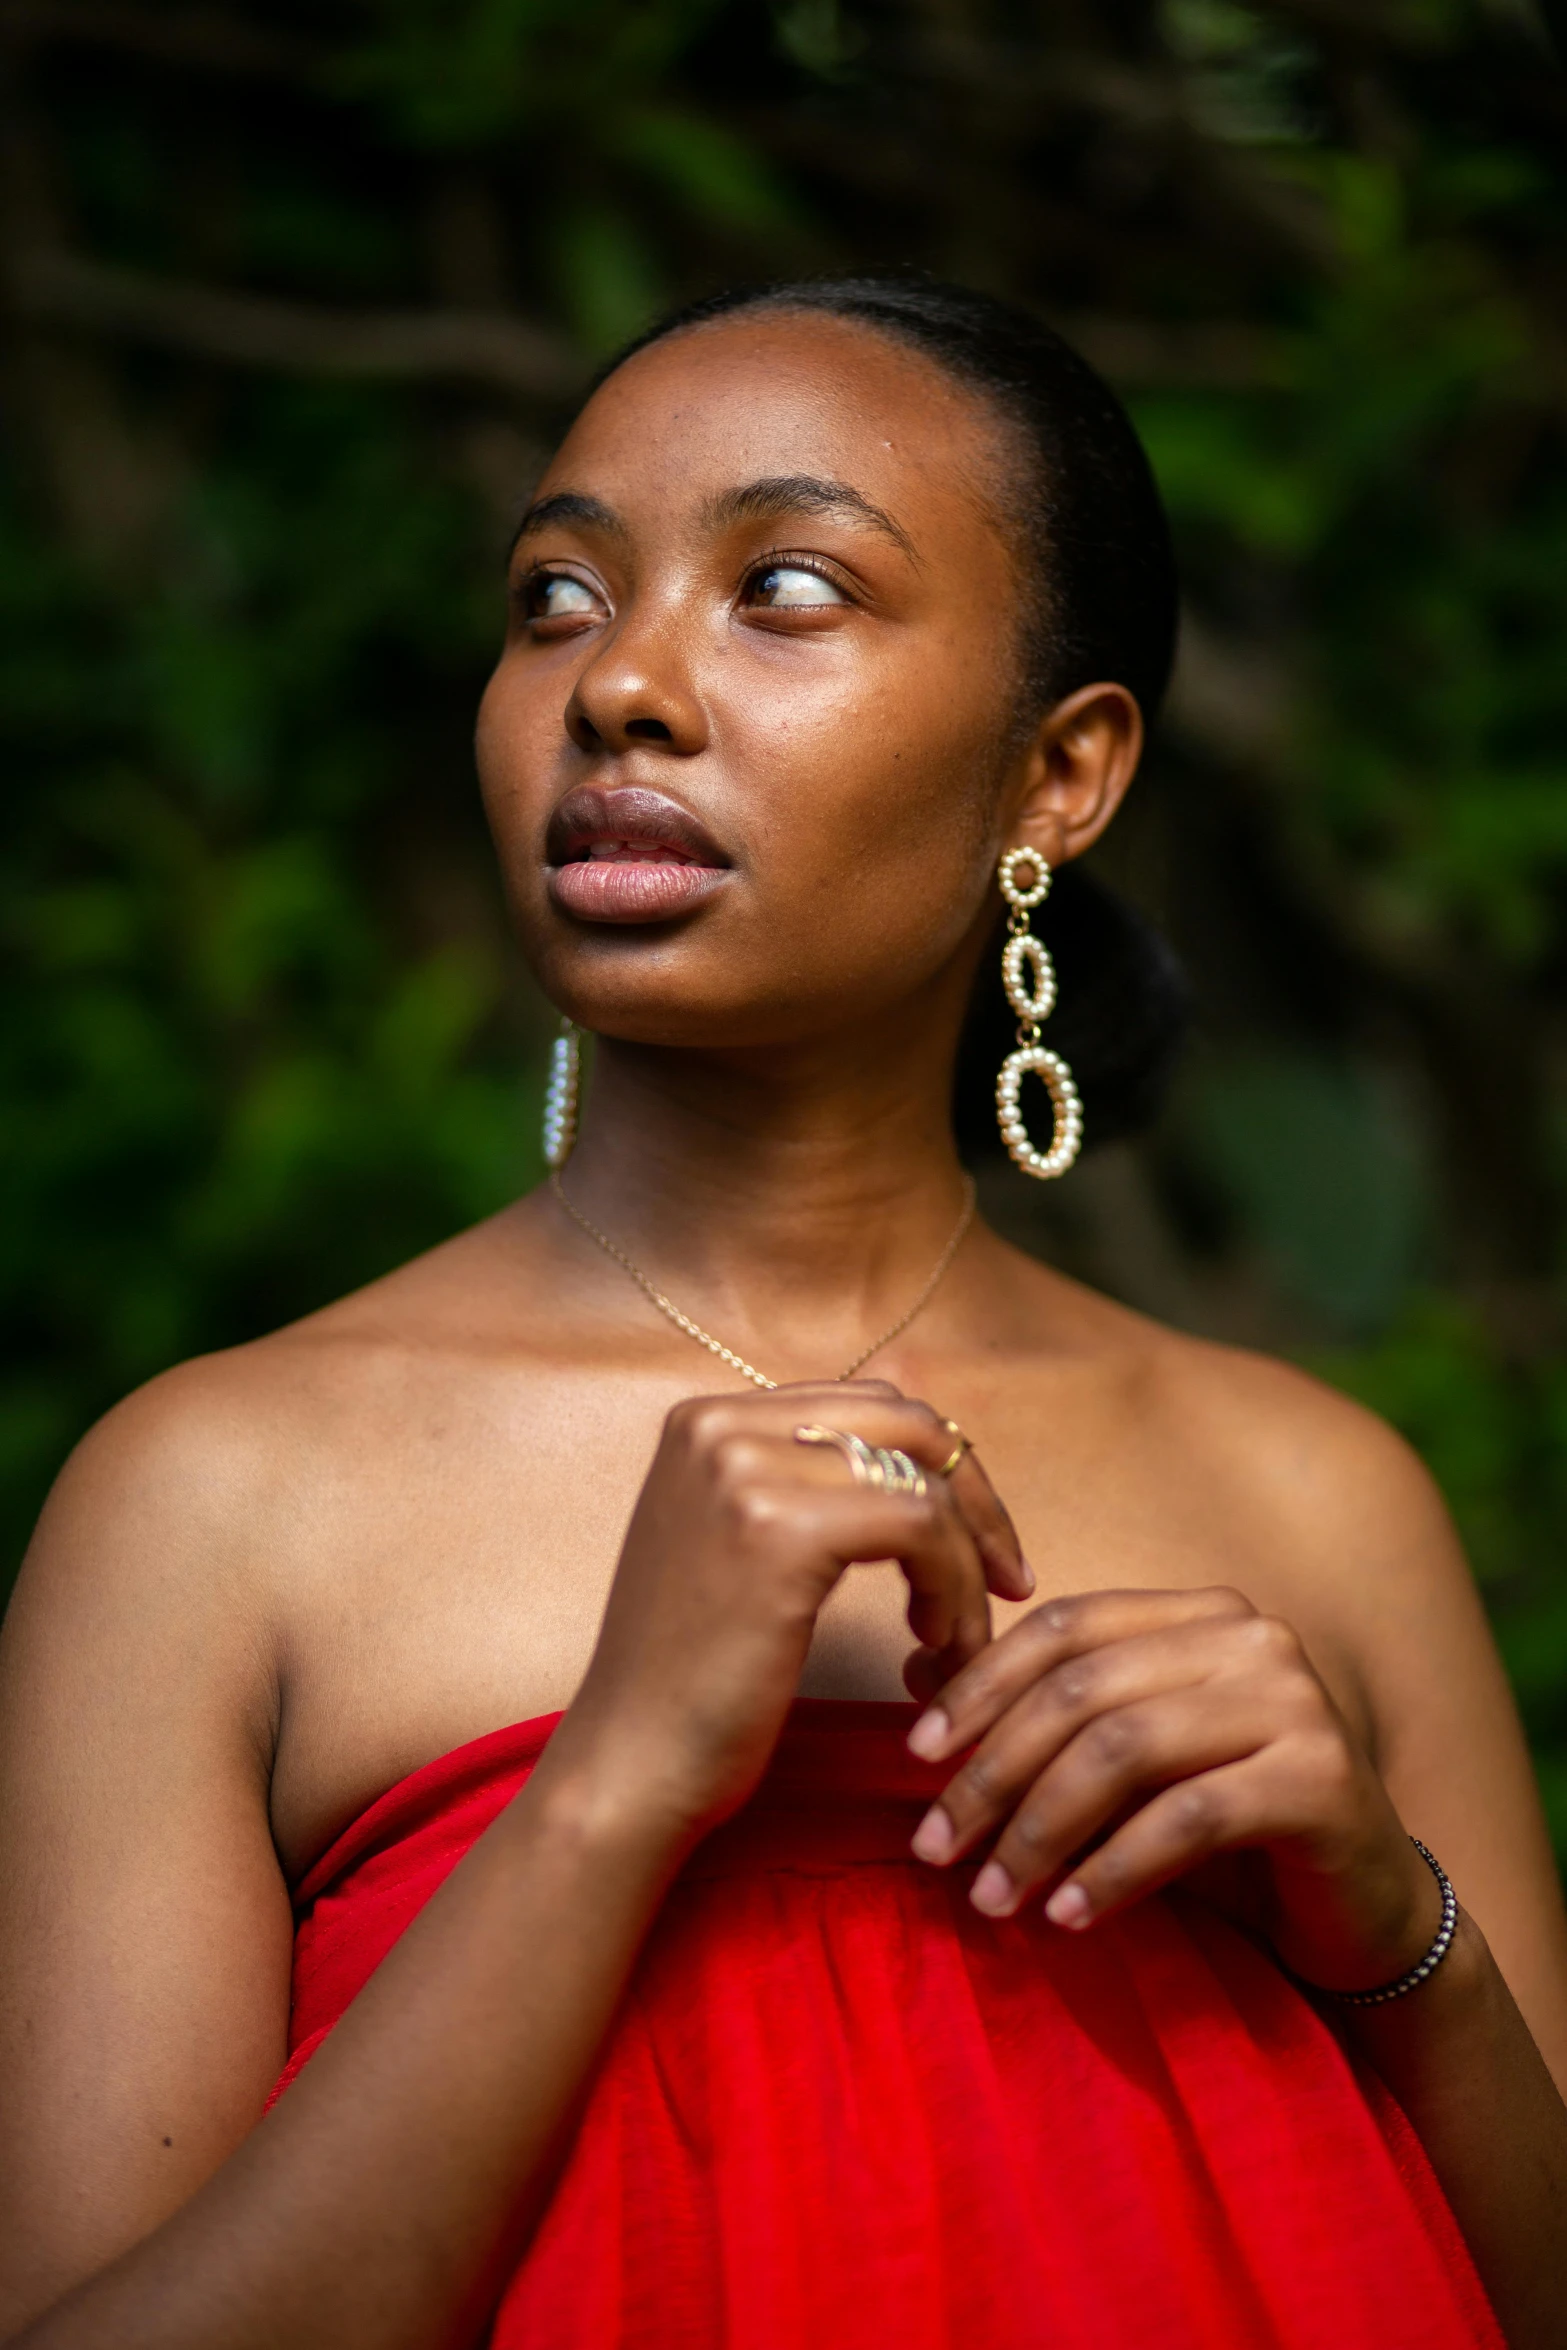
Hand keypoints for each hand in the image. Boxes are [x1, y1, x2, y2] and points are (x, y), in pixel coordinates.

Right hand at [553, 1382, 1031, 1847]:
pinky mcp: (778, 1529)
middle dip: (975, 1504)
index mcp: (707, 1419)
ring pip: (924, 1484)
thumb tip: (920, 1467)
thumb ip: (800, 1488)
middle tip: (1006, 1582)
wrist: (630, 1765)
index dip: (943, 1474)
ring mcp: (743, 1469)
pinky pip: (921, 1529)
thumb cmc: (690, 1681)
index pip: (871, 1408)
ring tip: (953, 1644)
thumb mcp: (732, 1548)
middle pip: (908, 1426)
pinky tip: (933, 1651)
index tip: (980, 1550)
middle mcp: (719, 1425)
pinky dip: (953, 1592)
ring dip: (966, 1568)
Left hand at [905, 1586, 1443, 1994]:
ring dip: (1041, 1829)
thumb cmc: (1230, 1833)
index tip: (917, 1756)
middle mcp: (1253, 1638)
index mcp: (1202, 1614)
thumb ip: (1041, 1715)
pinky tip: (1068, 1915)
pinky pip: (1187, 1818)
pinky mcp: (1324, 1778)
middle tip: (936, 1848)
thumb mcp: (1128, 1766)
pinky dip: (1113, 1869)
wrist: (1365, 1914)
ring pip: (1126, 1750)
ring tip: (991, 1895)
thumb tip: (914, 1669)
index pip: (1066, 1627)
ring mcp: (1295, 1702)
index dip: (982, 1685)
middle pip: (1084, 1691)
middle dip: (995, 1771)